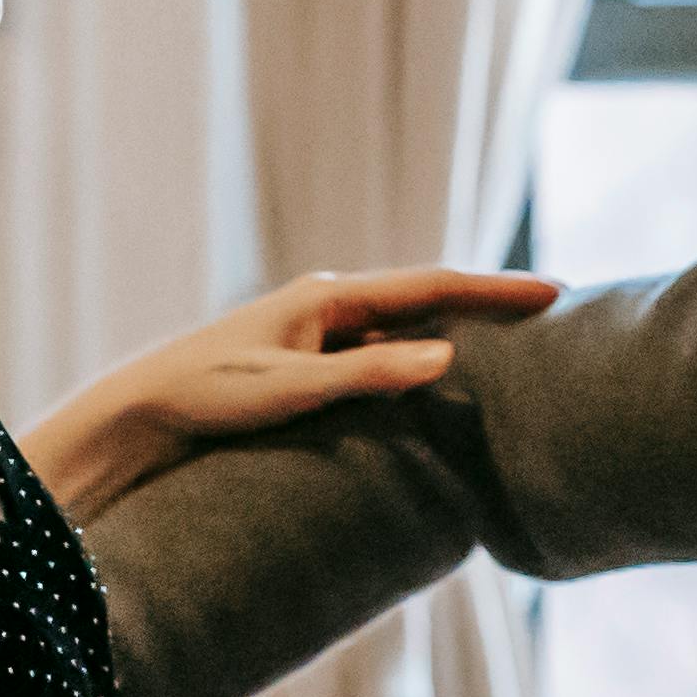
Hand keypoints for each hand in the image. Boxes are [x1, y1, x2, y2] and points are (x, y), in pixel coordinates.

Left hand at [24, 266, 560, 521]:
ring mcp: (320, 331)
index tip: (554, 292)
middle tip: (551, 310)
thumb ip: (371, 374)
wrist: (142, 409)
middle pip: (427, 299)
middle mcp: (330, 305)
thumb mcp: (293, 388)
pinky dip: (421, 359)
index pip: (433, 287)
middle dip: (488, 303)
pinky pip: (382, 353)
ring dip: (458, 331)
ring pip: (406, 326)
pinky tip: (442, 379)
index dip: (496, 291)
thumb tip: (449, 356)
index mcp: (330, 297)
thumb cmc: (209, 395)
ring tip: (515, 343)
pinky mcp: (309, 361)